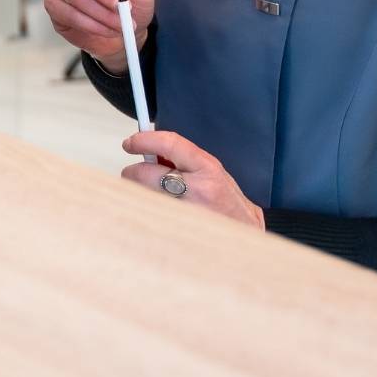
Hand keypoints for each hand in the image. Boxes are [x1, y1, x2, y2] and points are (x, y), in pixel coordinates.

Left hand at [121, 130, 263, 228]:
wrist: (245, 236)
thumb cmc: (230, 205)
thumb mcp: (214, 172)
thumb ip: (183, 159)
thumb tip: (151, 150)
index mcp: (207, 169)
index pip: (169, 144)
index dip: (144, 140)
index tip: (131, 142)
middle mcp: (196, 190)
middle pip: (144, 174)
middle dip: (134, 172)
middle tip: (135, 173)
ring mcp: (184, 212)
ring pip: (142, 195)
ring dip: (141, 192)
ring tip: (156, 195)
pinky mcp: (175, 230)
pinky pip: (148, 214)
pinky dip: (147, 209)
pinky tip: (159, 211)